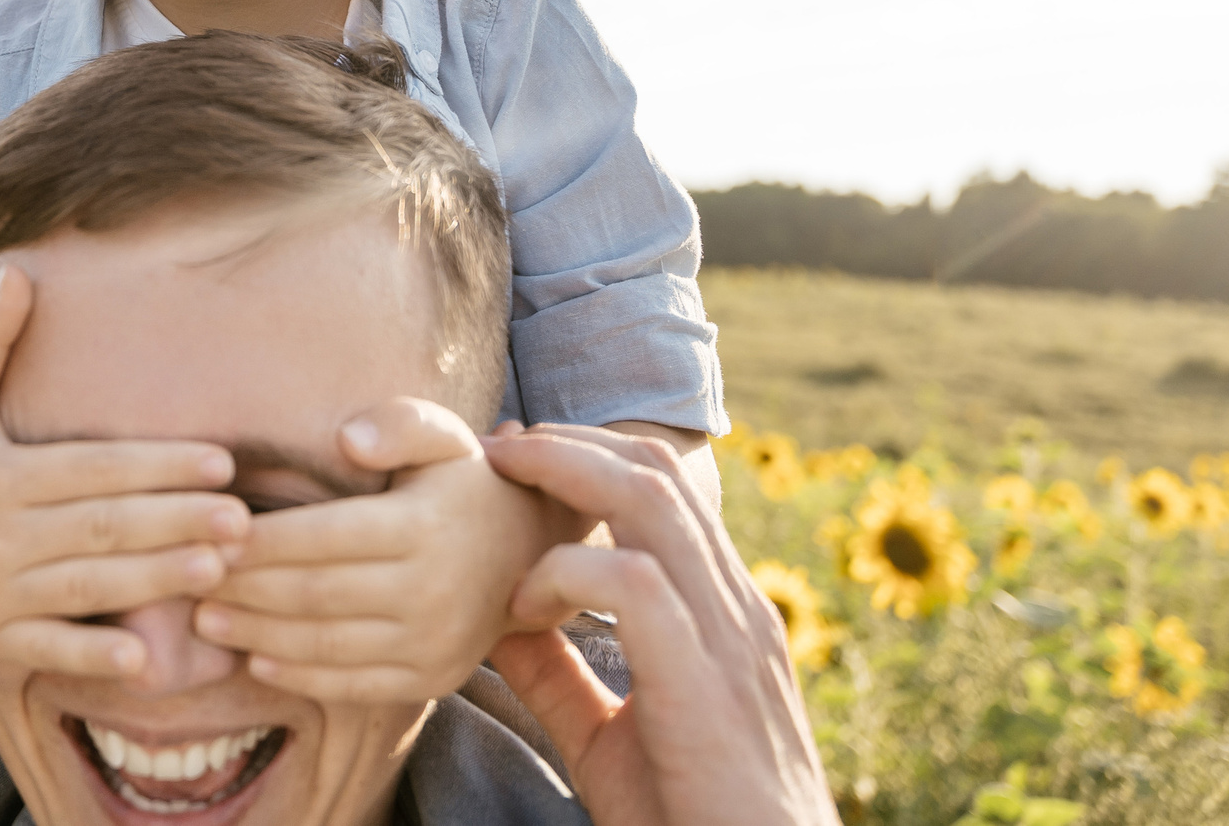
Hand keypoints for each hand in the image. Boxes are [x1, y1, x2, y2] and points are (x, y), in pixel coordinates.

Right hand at [0, 265, 250, 675]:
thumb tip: (16, 267)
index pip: (92, 469)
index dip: (157, 465)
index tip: (222, 462)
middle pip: (100, 528)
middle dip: (175, 524)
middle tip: (244, 523)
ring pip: (86, 586)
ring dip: (154, 582)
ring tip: (220, 572)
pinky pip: (46, 648)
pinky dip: (91, 655)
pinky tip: (146, 662)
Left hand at [191, 398, 587, 700]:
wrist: (531, 552)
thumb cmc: (463, 482)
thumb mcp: (441, 435)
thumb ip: (396, 424)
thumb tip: (347, 441)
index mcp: (424, 527)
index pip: (322, 537)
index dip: (260, 541)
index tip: (210, 534)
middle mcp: (431, 591)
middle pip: (314, 594)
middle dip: (243, 590)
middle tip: (189, 580)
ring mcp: (433, 643)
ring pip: (326, 645)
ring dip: (257, 636)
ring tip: (205, 621)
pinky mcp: (432, 679)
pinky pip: (354, 684)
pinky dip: (299, 677)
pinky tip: (255, 661)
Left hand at [483, 425, 837, 825]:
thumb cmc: (689, 820)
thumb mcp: (607, 738)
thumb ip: (559, 678)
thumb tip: (494, 622)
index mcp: (720, 613)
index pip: (664, 488)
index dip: (588, 453)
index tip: (515, 456)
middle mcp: (734, 608)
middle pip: (657, 469)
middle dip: (569, 441)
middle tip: (499, 445)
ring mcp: (729, 639)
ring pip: (652, 500)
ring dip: (567, 472)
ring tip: (504, 482)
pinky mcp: (706, 685)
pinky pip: (636, 582)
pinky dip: (568, 571)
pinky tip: (524, 602)